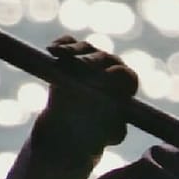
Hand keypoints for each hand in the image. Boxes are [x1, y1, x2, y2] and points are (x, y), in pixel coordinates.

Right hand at [34, 36, 137, 157]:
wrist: (69, 128)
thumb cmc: (94, 132)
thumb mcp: (109, 135)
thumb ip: (115, 128)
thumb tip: (116, 124)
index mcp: (126, 83)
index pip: (125, 75)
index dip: (115, 76)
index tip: (104, 79)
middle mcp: (111, 65)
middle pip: (104, 58)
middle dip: (91, 62)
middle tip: (80, 67)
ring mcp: (92, 56)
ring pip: (85, 48)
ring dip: (72, 50)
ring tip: (59, 54)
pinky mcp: (72, 54)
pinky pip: (68, 42)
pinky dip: (61, 44)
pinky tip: (52, 50)